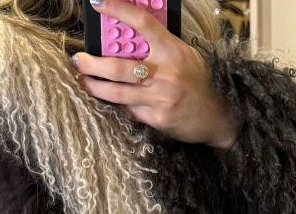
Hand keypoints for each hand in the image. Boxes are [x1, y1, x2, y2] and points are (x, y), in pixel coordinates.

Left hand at [71, 0, 238, 149]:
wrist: (216, 117)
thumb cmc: (197, 83)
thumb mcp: (184, 56)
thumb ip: (159, 48)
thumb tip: (128, 41)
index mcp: (173, 50)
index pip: (142, 23)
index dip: (118, 10)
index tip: (98, 3)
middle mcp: (166, 73)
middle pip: (118, 66)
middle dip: (92, 64)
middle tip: (78, 60)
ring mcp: (160, 98)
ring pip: (117, 93)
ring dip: (95, 87)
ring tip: (83, 81)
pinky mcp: (157, 119)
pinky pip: (129, 110)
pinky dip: (117, 104)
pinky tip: (109, 99)